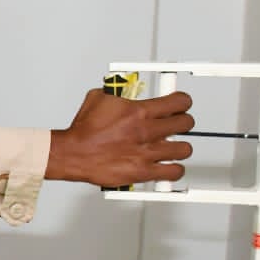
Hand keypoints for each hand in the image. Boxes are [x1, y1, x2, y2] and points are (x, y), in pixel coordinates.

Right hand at [46, 89, 193, 186]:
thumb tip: (122, 87)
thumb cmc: (84, 131)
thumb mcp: (98, 98)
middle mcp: (146, 132)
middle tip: (178, 124)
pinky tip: (170, 166)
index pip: (178, 102)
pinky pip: (173, 172)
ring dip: (181, 146)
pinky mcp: (143, 171)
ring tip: (174, 146)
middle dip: (184, 122)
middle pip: (186, 123)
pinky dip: (174, 169)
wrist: (74, 153)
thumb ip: (116, 92)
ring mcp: (147, 153)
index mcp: (139, 112)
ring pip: (184, 149)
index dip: (182, 101)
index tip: (180, 104)